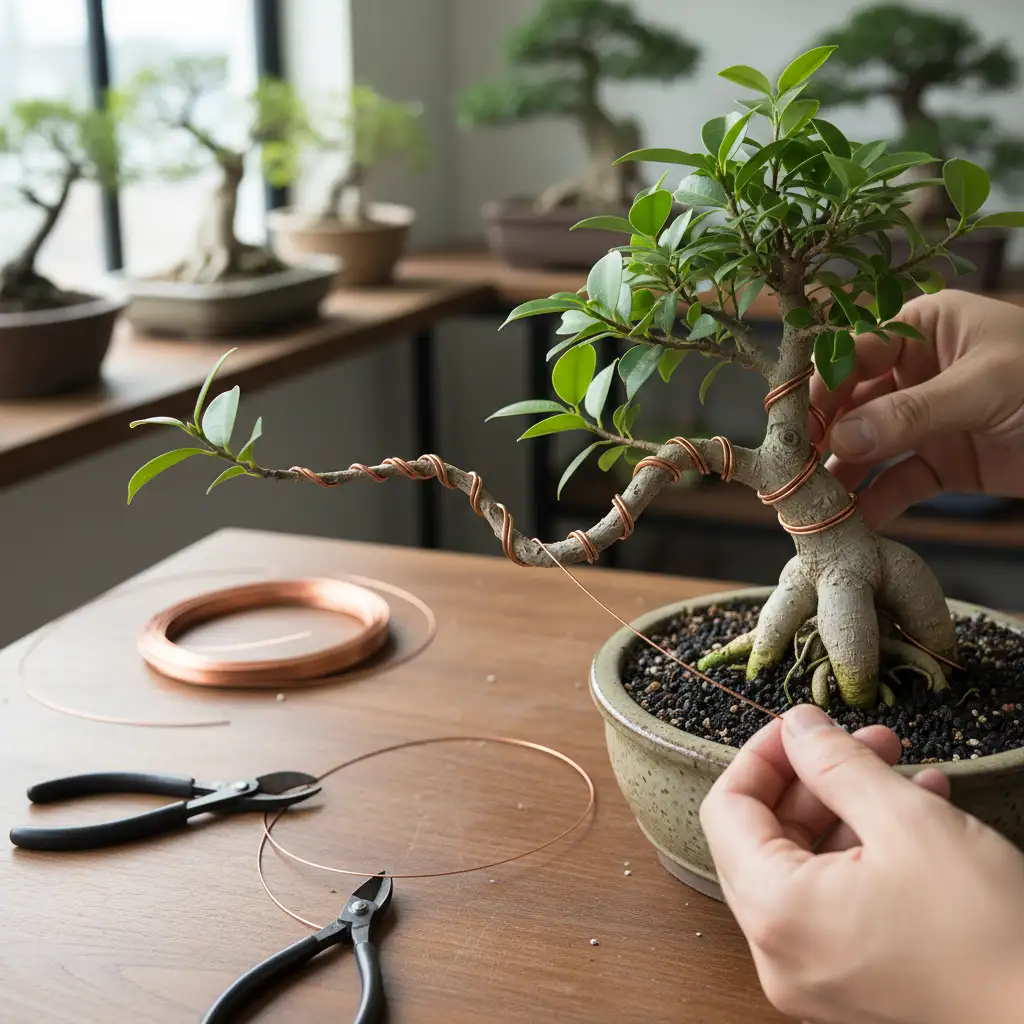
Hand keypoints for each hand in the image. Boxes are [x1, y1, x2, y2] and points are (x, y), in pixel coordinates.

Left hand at [700, 704, 1023, 1023]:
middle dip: (815, 778)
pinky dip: (868, 853)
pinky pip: (838, 902)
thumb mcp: (907, 821)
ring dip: (850, 809)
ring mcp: (815, 977)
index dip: (762, 755)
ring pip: (808, 866)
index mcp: (775, 913)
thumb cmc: (987, 932)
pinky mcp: (855, 986)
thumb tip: (797, 725)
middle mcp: (780, 953)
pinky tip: (919, 813)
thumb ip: (836, 763)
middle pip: (765, 838)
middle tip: (867, 740)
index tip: (802, 724)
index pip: (726, 810)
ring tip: (902, 769)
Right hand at [809, 291, 1023, 527]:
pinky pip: (899, 482)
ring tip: (811, 507)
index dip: (817, 385)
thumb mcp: (985, 388)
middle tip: (790, 473)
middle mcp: (916, 370)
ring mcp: (928, 419)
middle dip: (821, 438)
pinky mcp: (945, 464)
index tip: (789, 424)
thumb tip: (837, 439)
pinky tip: (853, 525)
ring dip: (840, 476)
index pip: (852, 351)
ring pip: (867, 447)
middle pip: (850, 403)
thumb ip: (910, 414)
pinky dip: (875, 504)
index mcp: (924, 328)